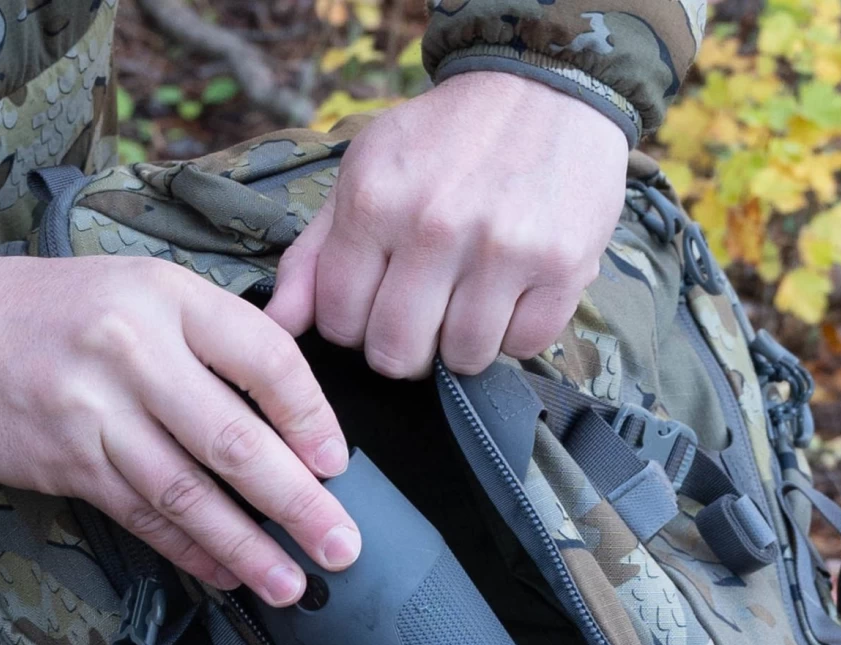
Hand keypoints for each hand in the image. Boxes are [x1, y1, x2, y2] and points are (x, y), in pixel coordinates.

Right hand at [0, 255, 359, 599]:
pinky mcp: (69, 461)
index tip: (338, 466)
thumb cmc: (68, 313)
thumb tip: (300, 417)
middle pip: (234, 441)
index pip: (264, 359)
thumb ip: (219, 340)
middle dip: (297, 503)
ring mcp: (97, 412)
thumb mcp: (147, 292)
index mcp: (168, 298)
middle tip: (339, 546)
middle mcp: (134, 352)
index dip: (311, 418)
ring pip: (188, 493)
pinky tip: (225, 575)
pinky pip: (144, 516)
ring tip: (290, 583)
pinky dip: (189, 551)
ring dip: (245, 547)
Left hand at [268, 71, 629, 378]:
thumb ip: (315, 254)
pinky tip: (513, 292)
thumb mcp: (365, 174)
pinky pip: (523, 347)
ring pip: (462, 359)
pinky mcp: (561, 267)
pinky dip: (516, 333)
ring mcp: (503, 248)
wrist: (545, 88)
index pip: (341, 323)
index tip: (377, 304)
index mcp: (375, 200)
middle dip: (406, 347)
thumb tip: (279, 323)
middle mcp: (436, 225)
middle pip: (398, 354)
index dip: (355, 328)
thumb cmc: (446, 140)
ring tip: (471, 298)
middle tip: (424, 314)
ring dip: (463, 343)